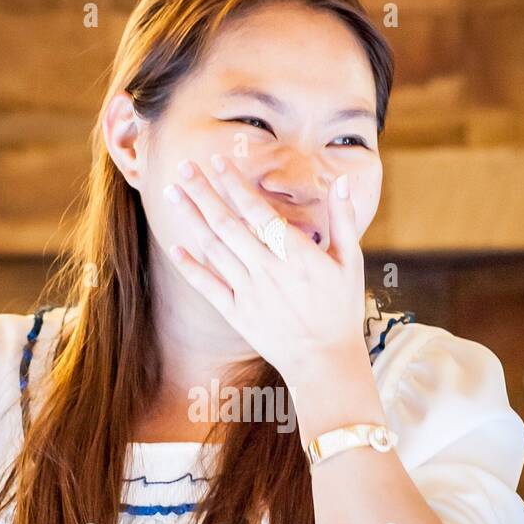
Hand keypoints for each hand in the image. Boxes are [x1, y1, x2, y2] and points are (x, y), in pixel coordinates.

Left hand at [165, 154, 367, 383]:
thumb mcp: (351, 263)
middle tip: (185, 167)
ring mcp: (249, 293)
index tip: (218, 162)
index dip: (235, 185)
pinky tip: (175, 247)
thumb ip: (343, 220)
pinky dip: (190, 267)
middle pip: (228, 224)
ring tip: (172, 195)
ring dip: (191, 220)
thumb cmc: (342, 310)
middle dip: (204, 193)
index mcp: (295, 254)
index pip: (258, 211)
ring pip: (213, 249)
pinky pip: (208, 287)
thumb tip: (342, 181)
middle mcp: (267, 270)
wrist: (325, 362)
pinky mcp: (238, 314)